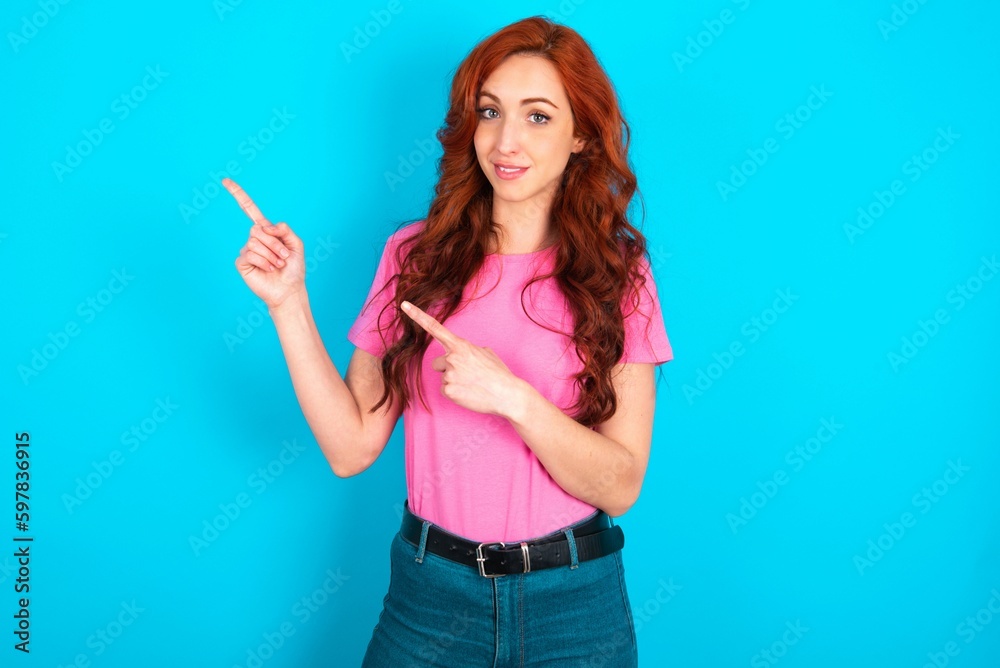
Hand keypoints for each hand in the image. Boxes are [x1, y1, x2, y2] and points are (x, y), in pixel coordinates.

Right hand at [223, 178, 306, 309]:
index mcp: (267, 231)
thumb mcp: (296, 245)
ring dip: (272, 255)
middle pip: (258, 229)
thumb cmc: (293, 268)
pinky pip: (250, 254)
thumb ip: (285, 230)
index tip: (225, 180)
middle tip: (283, 257)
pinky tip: (268, 270)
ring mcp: (247, 250)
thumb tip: (266, 226)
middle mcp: (255, 238)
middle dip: (275, 243)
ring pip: (255, 242)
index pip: (250, 209)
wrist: (289, 289)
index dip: (238, 195)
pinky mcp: (242, 262)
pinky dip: (264, 262)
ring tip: (277, 265)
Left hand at [400, 300, 526, 417]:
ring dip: (453, 381)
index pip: (434, 327)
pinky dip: (455, 393)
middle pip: (437, 363)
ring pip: (443, 378)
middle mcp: (451, 357)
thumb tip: (465, 352)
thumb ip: (470, 349)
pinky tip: (469, 393)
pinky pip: (445, 390)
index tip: (404, 305)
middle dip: (448, 368)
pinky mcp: (448, 390)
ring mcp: (448, 374)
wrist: (507, 394)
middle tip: (468, 375)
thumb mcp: (486, 353)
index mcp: (460, 345)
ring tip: (472, 384)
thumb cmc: (499, 373)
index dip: (417, 316)